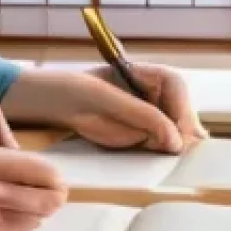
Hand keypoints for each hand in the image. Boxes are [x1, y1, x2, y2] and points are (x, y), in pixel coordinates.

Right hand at [0, 145, 66, 230]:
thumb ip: (14, 158)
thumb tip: (48, 168)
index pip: (45, 171)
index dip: (55, 177)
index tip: (54, 178)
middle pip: (49, 198)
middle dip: (55, 197)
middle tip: (52, 194)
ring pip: (39, 218)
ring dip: (40, 212)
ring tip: (30, 204)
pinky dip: (25, 224)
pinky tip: (15, 216)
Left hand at [1, 65, 207, 153]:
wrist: (46, 104)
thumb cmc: (70, 90)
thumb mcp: (105, 99)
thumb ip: (141, 116)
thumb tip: (174, 139)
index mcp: (142, 72)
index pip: (175, 85)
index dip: (182, 107)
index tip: (181, 132)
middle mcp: (149, 92)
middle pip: (180, 108)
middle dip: (184, 129)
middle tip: (182, 151)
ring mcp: (145, 113)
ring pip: (174, 127)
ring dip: (177, 142)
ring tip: (176, 157)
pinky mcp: (137, 134)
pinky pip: (158, 142)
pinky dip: (164, 152)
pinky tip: (168, 158)